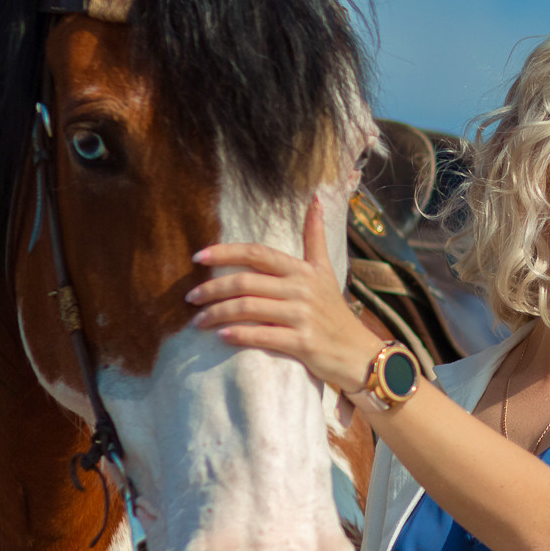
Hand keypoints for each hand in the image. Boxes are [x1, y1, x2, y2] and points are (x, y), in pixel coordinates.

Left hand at [189, 196, 383, 393]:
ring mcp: (302, 316)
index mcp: (302, 270)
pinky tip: (222, 336)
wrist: (358, 352)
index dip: (225, 252)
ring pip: (249, 309)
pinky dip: (238, 335)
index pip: (257, 254)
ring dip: (218, 314)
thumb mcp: (326, 270)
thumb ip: (315, 236)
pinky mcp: (303, 342)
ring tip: (198, 321)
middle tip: (191, 297)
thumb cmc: (334, 311)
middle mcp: (301, 289)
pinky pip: (262, 336)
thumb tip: (315, 198)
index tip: (198, 257)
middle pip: (246, 282)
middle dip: (212, 289)